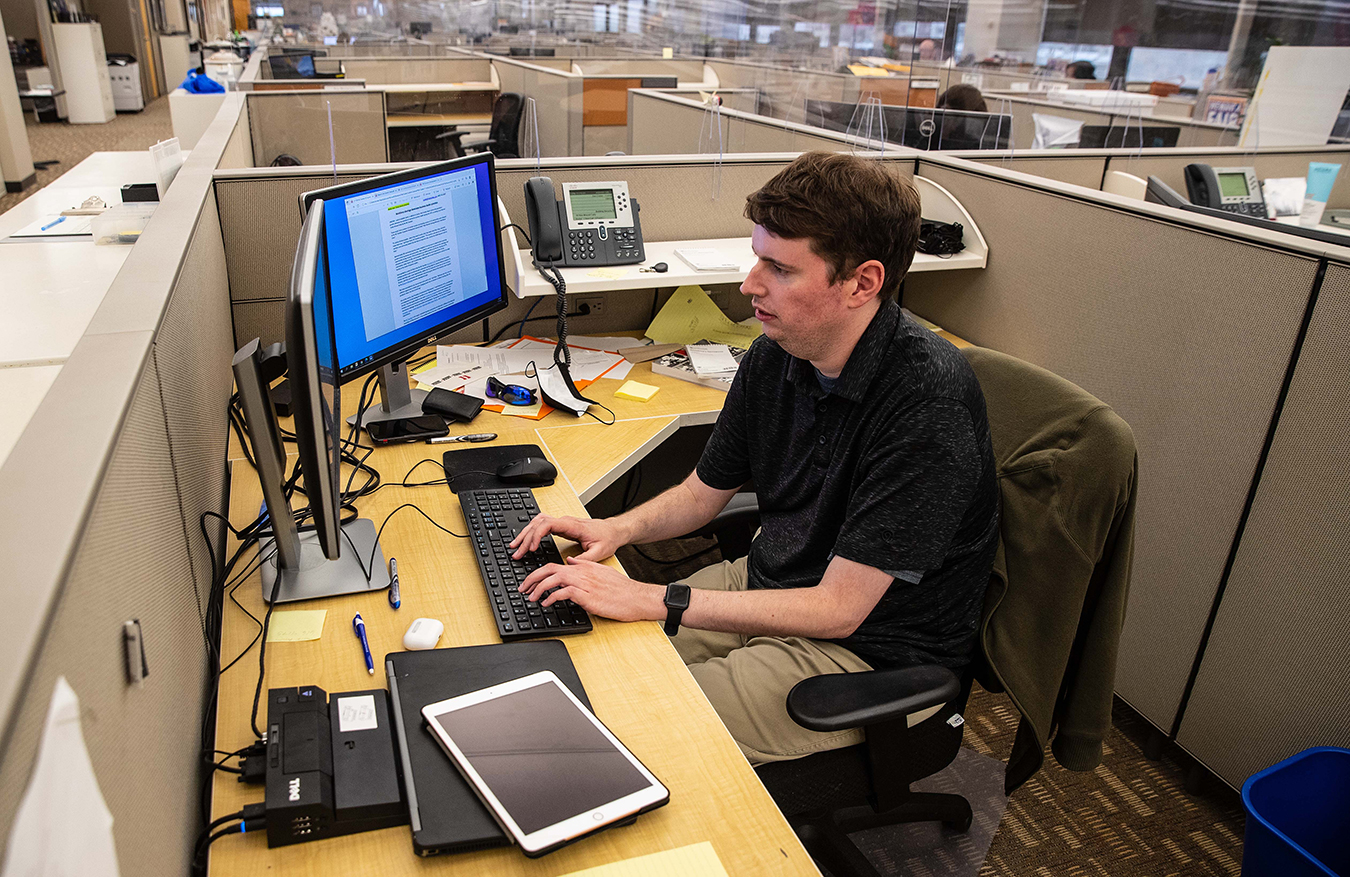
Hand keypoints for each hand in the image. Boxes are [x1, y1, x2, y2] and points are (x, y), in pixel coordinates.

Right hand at [509, 513, 623, 562]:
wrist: (613, 531)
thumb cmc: (607, 539)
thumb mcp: (599, 552)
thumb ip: (584, 559)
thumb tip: (568, 566)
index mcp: (573, 526)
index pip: (548, 524)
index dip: (536, 535)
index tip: (530, 548)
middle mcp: (565, 522)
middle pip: (538, 523)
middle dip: (525, 538)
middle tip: (517, 552)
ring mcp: (562, 523)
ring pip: (537, 522)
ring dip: (525, 534)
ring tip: (515, 547)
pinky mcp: (561, 526)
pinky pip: (542, 525)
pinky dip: (531, 532)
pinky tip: (525, 541)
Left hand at [518, 557, 664, 622]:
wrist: (637, 598)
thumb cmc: (622, 589)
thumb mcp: (602, 572)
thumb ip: (585, 566)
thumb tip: (571, 561)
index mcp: (584, 567)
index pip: (555, 565)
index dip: (538, 573)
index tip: (530, 582)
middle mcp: (582, 573)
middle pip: (550, 570)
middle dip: (532, 578)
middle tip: (522, 588)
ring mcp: (585, 584)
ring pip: (554, 579)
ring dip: (539, 588)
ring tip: (531, 597)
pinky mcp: (588, 596)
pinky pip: (564, 593)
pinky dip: (552, 597)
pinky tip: (547, 603)